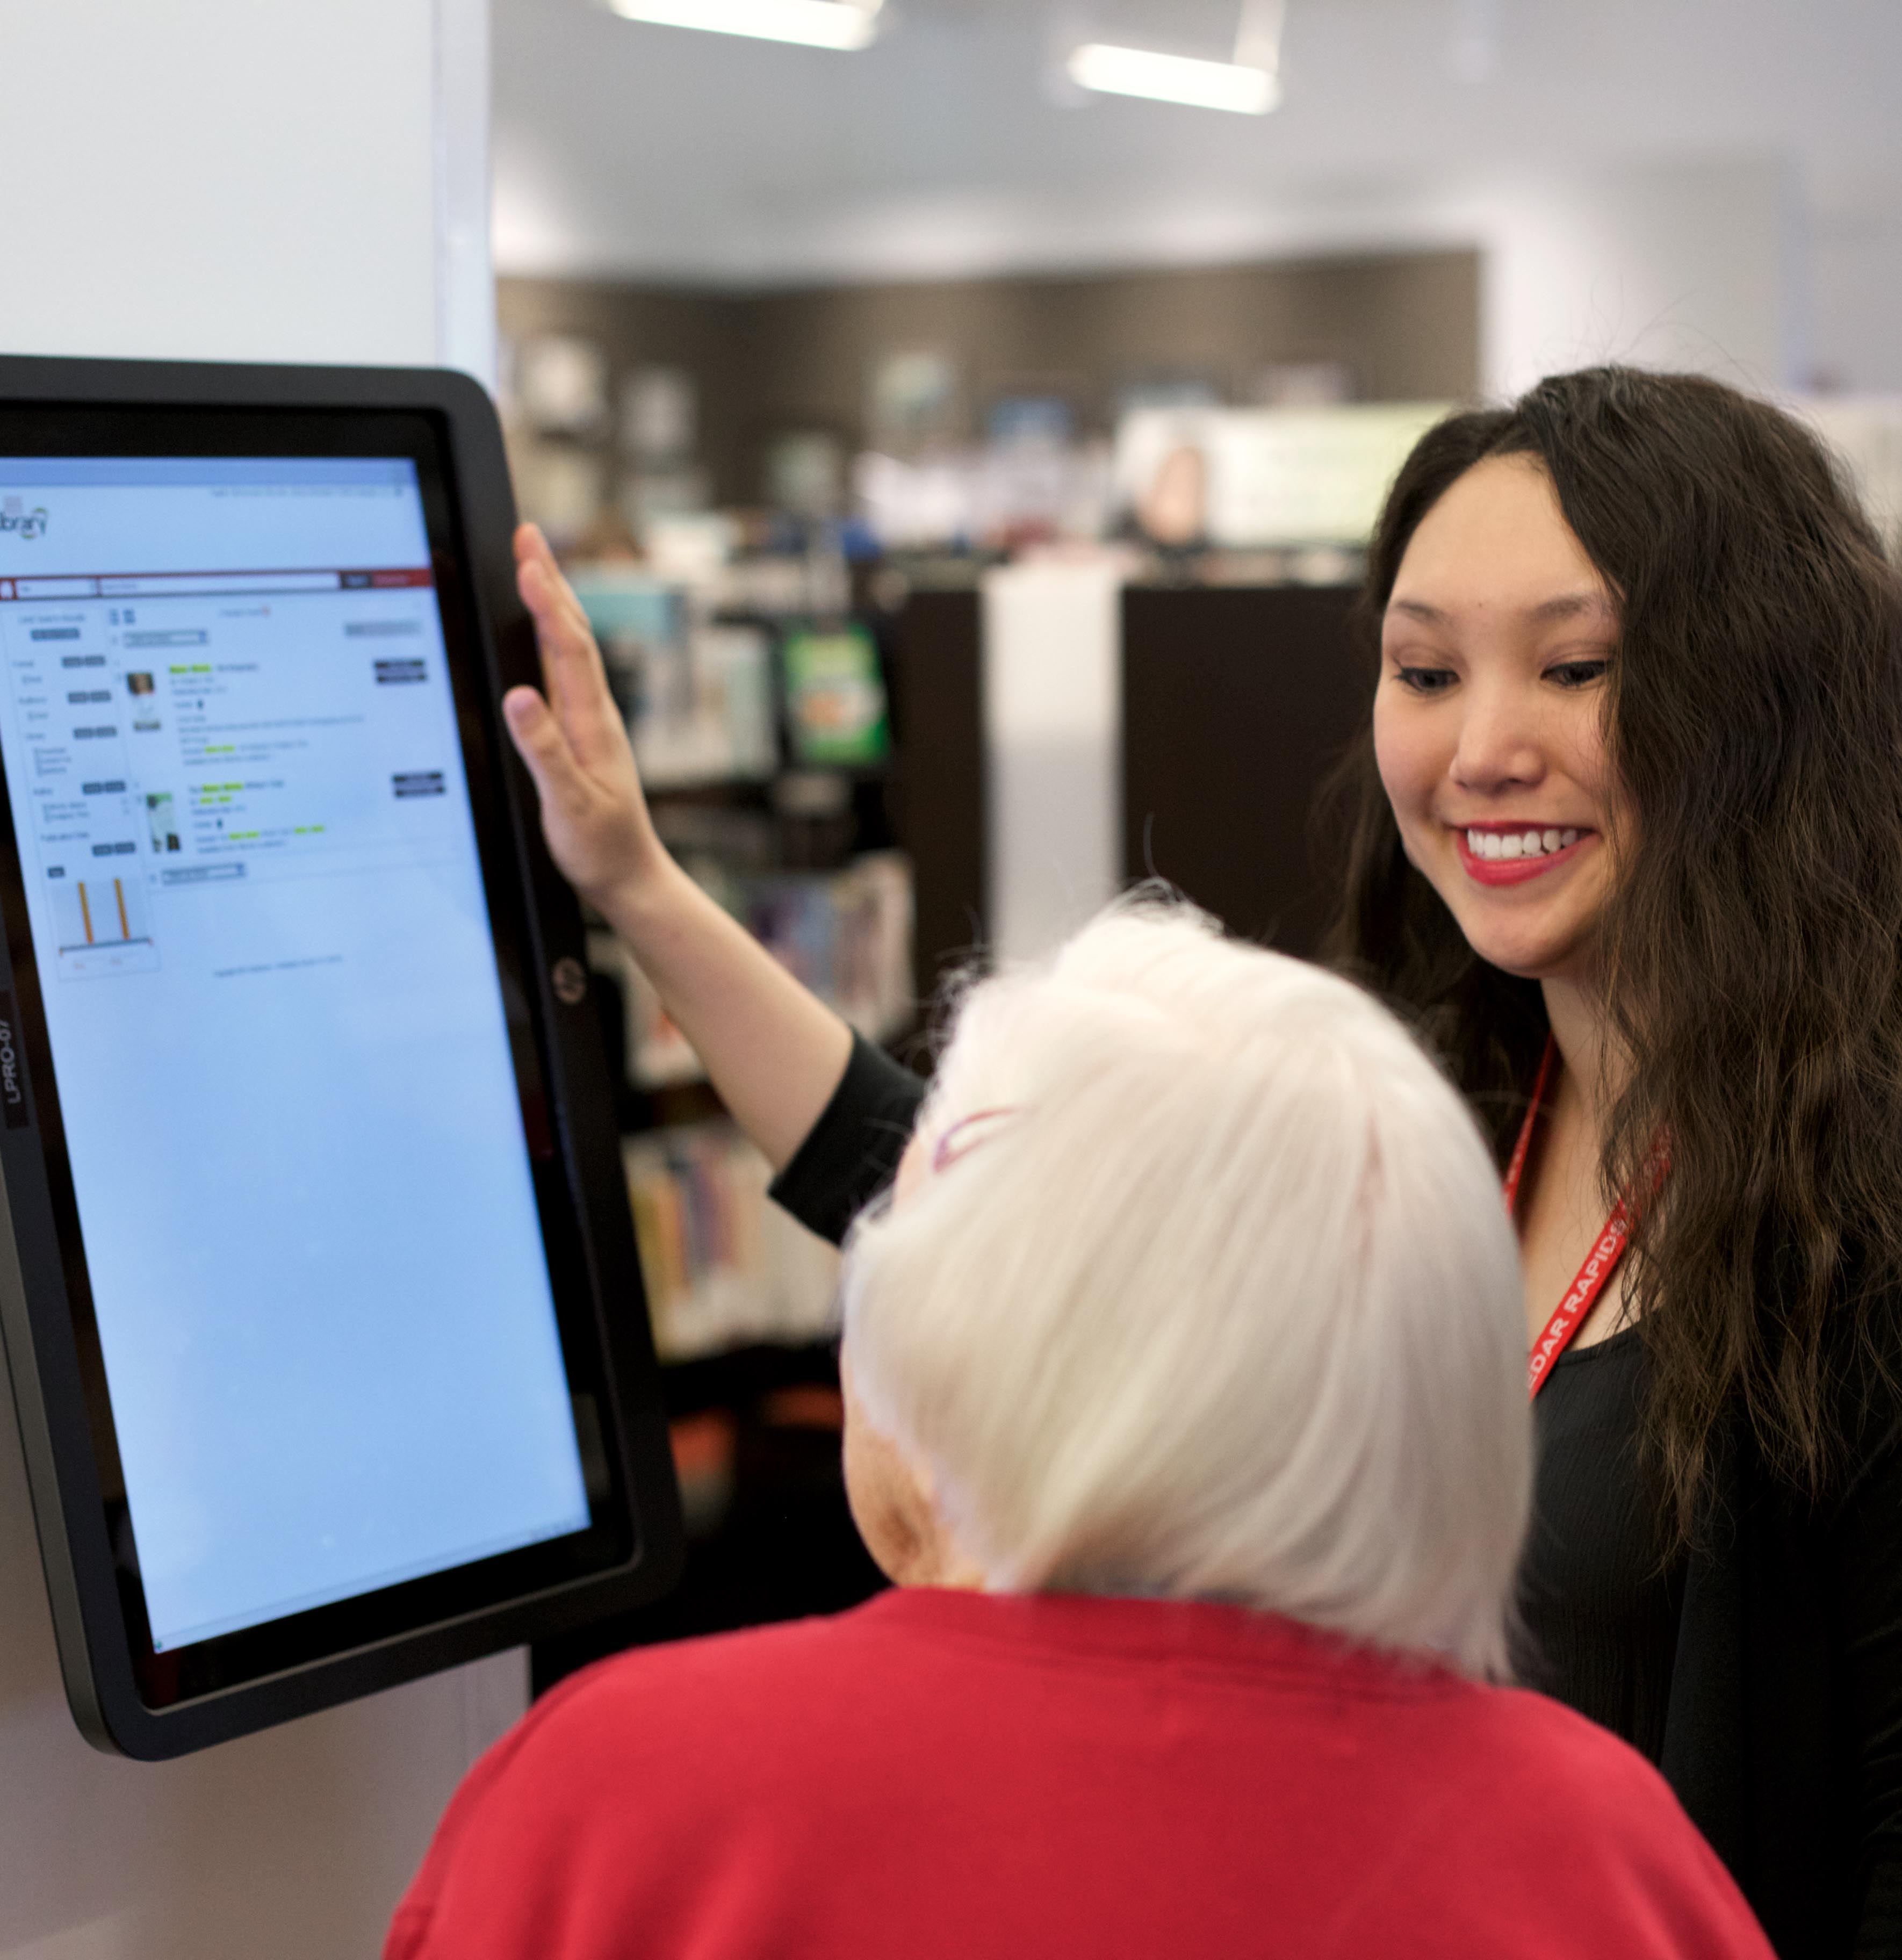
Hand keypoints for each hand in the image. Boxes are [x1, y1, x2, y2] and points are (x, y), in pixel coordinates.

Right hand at [501, 523, 665, 912]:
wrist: (629, 877)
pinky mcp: (580, 734)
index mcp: (592, 724)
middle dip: (550, 582)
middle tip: (529, 533)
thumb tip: (520, 697)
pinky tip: (539, 627)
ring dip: (551, 601)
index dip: (548, 603)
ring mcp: (589, 721)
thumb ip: (545, 751)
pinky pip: (563, 672)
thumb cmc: (600, 847)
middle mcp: (594, 713)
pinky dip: (549, 637)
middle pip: (572, 633)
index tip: (529, 561)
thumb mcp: (569, 804)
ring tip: (533, 560)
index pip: (570, 649)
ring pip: (569, 648)